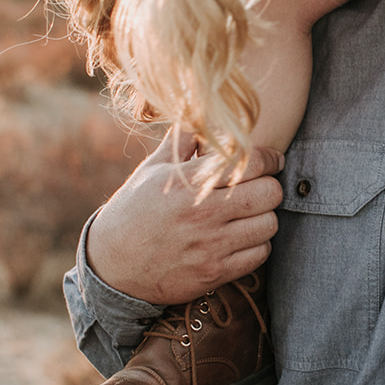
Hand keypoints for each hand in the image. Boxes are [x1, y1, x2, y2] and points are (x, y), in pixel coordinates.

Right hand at [85, 134, 283, 303]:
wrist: (112, 268)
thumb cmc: (133, 213)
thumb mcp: (151, 171)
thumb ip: (182, 142)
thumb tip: (200, 112)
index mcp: (188, 182)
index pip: (251, 162)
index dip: (270, 159)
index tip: (272, 160)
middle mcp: (202, 213)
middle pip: (270, 193)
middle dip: (270, 187)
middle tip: (261, 188)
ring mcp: (210, 246)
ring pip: (269, 225)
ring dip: (264, 218)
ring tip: (250, 215)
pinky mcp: (215, 272)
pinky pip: (260, 255)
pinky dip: (257, 246)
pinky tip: (242, 239)